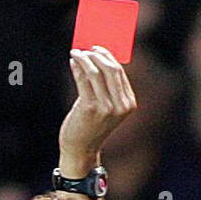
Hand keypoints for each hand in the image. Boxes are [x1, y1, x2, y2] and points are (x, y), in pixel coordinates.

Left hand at [59, 46, 136, 176]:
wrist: (81, 150)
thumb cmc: (91, 126)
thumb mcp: (105, 107)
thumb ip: (106, 87)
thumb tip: (96, 57)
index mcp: (128, 104)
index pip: (119, 72)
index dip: (107, 56)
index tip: (96, 48)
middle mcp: (120, 106)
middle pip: (111, 69)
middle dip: (97, 54)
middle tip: (85, 49)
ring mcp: (105, 108)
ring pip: (96, 72)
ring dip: (84, 59)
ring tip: (76, 54)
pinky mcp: (89, 109)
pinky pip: (83, 79)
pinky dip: (77, 67)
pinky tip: (72, 62)